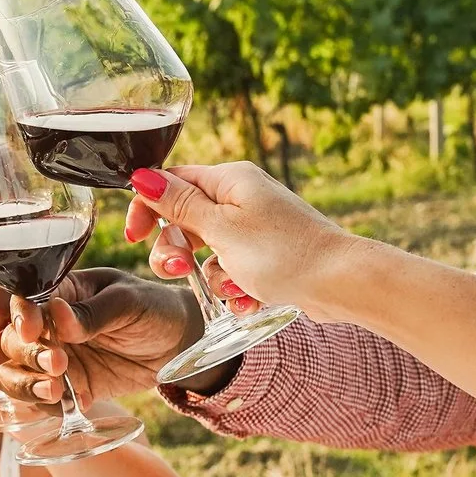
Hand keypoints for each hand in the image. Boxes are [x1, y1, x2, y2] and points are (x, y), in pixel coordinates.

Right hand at [0, 271, 199, 405]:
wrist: (179, 347)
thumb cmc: (155, 309)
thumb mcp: (129, 303)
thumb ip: (93, 312)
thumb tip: (59, 315)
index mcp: (57, 291)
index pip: (17, 298)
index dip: (10, 314)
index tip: (30, 331)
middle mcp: (45, 324)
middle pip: (7, 339)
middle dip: (21, 354)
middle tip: (54, 364)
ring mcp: (51, 357)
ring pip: (11, 372)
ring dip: (24, 383)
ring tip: (54, 390)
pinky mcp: (64, 386)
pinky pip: (38, 399)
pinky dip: (44, 404)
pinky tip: (68, 401)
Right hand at [126, 163, 354, 318]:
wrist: (340, 283)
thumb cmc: (283, 252)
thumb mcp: (221, 229)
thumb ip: (178, 204)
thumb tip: (142, 176)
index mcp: (229, 181)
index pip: (170, 182)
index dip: (147, 208)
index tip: (135, 237)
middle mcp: (241, 199)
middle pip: (184, 221)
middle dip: (177, 253)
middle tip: (180, 271)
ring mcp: (255, 228)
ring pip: (208, 254)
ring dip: (212, 278)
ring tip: (235, 289)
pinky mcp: (267, 256)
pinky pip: (233, 272)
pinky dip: (236, 289)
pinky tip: (250, 300)